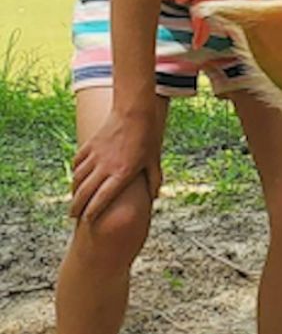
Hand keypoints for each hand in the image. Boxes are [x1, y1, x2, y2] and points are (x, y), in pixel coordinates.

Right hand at [70, 108, 162, 222]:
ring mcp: (95, 156)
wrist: (134, 111)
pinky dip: (75, 172)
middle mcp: (105, 167)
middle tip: (74, 216)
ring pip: (78, 179)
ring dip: (74, 191)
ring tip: (74, 199)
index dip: (92, 213)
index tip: (88, 222)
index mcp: (122, 174)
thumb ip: (154, 180)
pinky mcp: (89, 146)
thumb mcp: (154, 160)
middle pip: (85, 193)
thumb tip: (154, 197)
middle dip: (77, 207)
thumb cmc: (147, 137)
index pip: (102, 199)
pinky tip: (76, 178)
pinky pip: (77, 163)